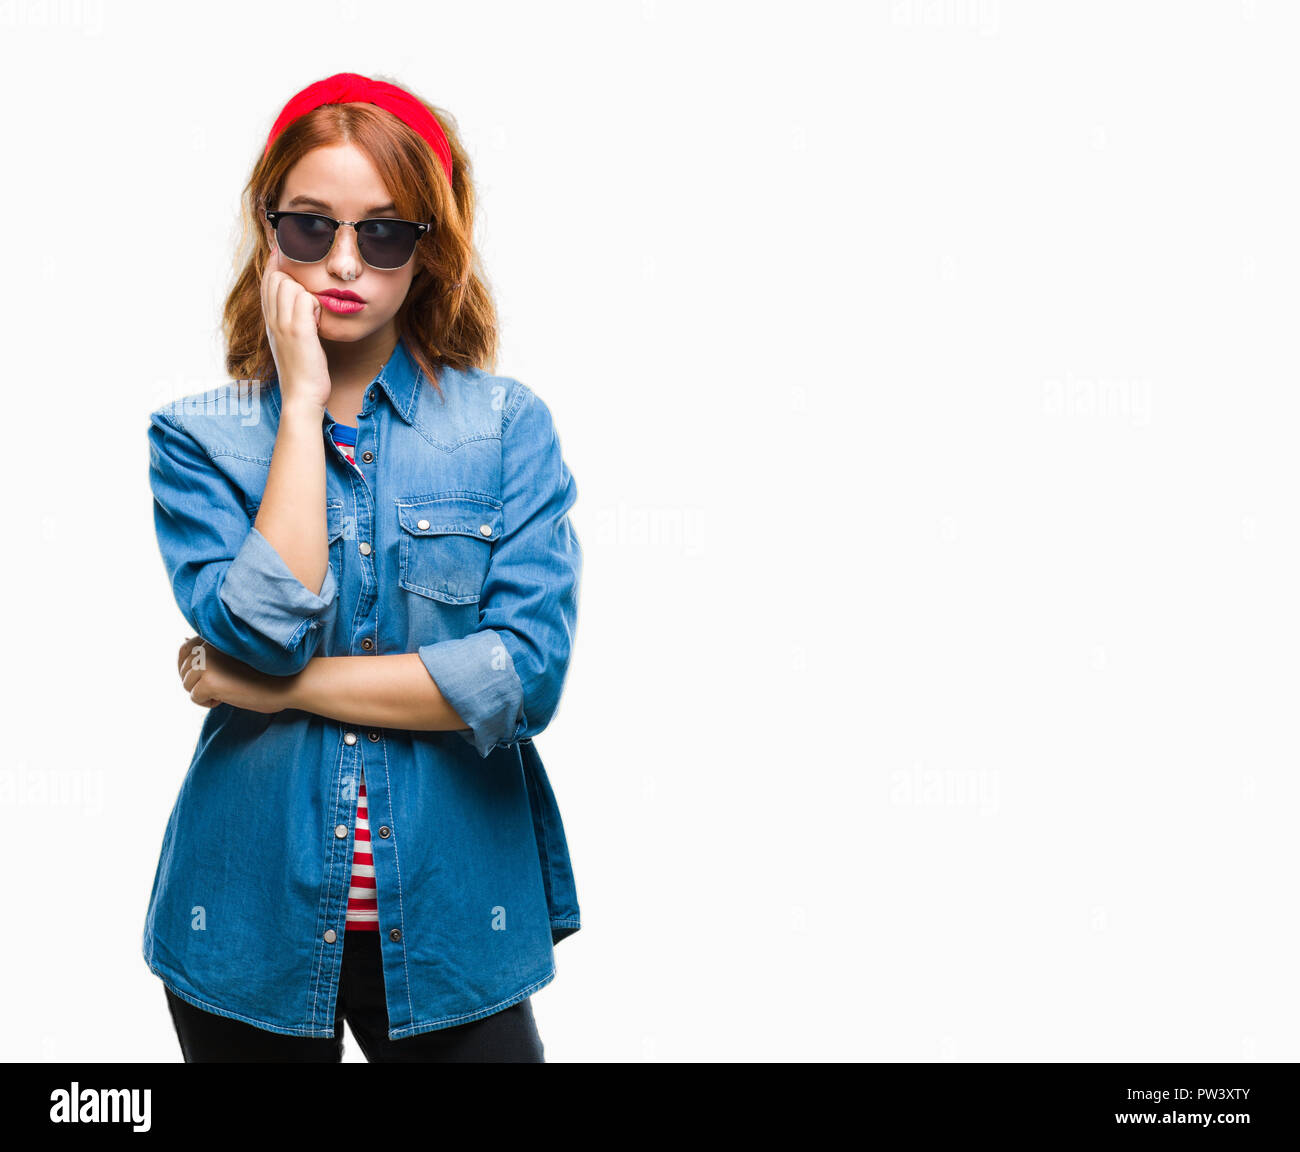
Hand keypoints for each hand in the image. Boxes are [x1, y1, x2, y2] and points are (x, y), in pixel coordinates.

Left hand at [176, 636, 296, 714]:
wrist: (289, 682)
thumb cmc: (268, 670)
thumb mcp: (238, 653)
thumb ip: (214, 649)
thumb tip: (185, 642)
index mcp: (215, 636)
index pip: (184, 649)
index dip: (189, 665)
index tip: (206, 676)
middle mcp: (207, 645)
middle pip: (183, 668)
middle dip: (196, 681)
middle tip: (221, 686)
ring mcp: (206, 663)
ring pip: (188, 684)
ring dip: (204, 692)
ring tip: (226, 692)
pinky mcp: (209, 681)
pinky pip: (194, 697)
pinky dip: (207, 703)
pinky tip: (226, 698)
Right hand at [261, 244, 331, 410]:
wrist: (302, 396)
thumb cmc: (303, 371)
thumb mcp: (292, 341)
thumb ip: (291, 320)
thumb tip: (303, 302)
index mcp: (269, 320)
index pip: (267, 280)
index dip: (277, 264)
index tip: (285, 251)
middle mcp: (271, 319)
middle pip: (277, 276)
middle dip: (294, 278)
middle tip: (309, 299)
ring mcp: (282, 324)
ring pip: (290, 283)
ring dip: (307, 294)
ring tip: (313, 317)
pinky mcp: (298, 331)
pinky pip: (306, 298)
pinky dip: (316, 306)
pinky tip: (318, 322)